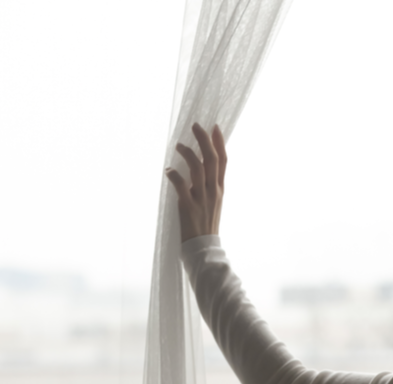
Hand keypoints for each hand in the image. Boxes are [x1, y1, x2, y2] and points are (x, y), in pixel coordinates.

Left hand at [165, 123, 226, 242]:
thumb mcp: (212, 202)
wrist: (204, 248)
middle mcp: (213, 191)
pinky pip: (182, 186)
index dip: (219, 143)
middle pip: (212, 160)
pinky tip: (168, 171)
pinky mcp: (189, 207)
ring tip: (177, 145)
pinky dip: (175, 175)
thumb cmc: (205, 224)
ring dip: (188, 154)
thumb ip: (207, 184)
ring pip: (199, 169)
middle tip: (195, 125)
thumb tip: (197, 166)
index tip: (214, 126)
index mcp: (220, 189)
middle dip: (204, 140)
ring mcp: (202, 198)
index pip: (223, 161)